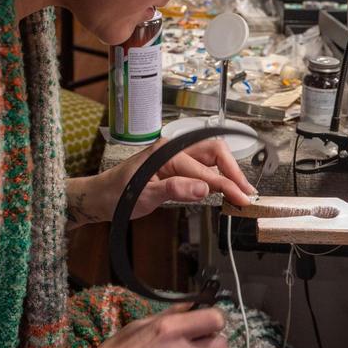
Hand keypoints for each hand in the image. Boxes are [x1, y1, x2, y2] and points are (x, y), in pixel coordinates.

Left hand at [110, 136, 257, 220]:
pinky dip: (217, 176)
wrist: (101, 197)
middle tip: (245, 192)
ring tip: (240, 190)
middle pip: (213, 152)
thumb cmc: (117, 194)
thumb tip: (202, 189)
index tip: (240, 197)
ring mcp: (175, 157)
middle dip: (232, 170)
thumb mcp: (144, 196)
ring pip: (210, 157)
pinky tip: (224, 188)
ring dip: (227, 172)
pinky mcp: (176, 167)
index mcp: (165, 152)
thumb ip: (174, 190)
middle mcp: (173, 150)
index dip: (226, 184)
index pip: (204, 169)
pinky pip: (202, 167)